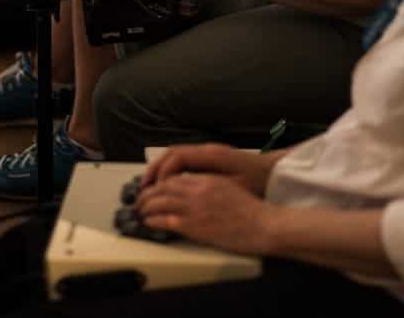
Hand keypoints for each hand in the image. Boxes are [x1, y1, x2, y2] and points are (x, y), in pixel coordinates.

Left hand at [136, 173, 276, 254]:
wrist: (263, 225)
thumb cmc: (251, 210)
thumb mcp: (229, 189)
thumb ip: (210, 186)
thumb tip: (194, 191)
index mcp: (207, 180)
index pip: (176, 177)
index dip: (161, 183)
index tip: (154, 188)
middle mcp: (198, 190)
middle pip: (164, 187)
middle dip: (148, 193)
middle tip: (140, 199)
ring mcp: (194, 207)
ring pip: (160, 202)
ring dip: (146, 206)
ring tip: (140, 210)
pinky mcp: (194, 225)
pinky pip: (165, 219)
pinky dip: (153, 220)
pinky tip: (147, 222)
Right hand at [143, 143, 273, 195]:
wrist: (271, 171)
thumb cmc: (256, 181)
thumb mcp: (234, 186)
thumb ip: (209, 186)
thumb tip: (183, 191)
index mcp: (211, 154)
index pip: (178, 157)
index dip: (164, 172)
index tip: (157, 189)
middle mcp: (206, 149)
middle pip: (171, 153)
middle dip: (155, 169)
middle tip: (143, 188)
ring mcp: (206, 152)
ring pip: (175, 156)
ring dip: (161, 169)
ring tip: (150, 186)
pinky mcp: (208, 157)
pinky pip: (183, 160)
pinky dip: (171, 170)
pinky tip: (167, 184)